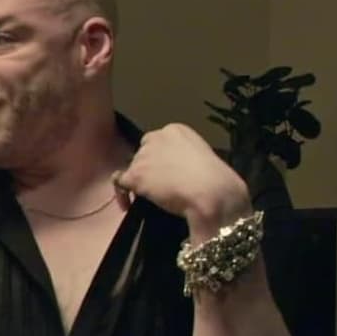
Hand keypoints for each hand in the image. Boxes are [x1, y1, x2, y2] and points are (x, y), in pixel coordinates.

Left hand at [113, 123, 250, 231]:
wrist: (212, 192)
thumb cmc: (217, 179)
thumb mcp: (202, 157)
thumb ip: (185, 158)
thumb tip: (179, 171)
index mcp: (176, 130)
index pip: (158, 142)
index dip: (160, 158)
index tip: (168, 171)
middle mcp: (156, 137)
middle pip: (143, 152)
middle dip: (149, 168)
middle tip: (159, 185)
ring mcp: (143, 156)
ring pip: (133, 168)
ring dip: (139, 182)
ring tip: (151, 198)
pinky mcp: (135, 174)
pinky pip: (119, 182)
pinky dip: (122, 195)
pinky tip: (128, 205)